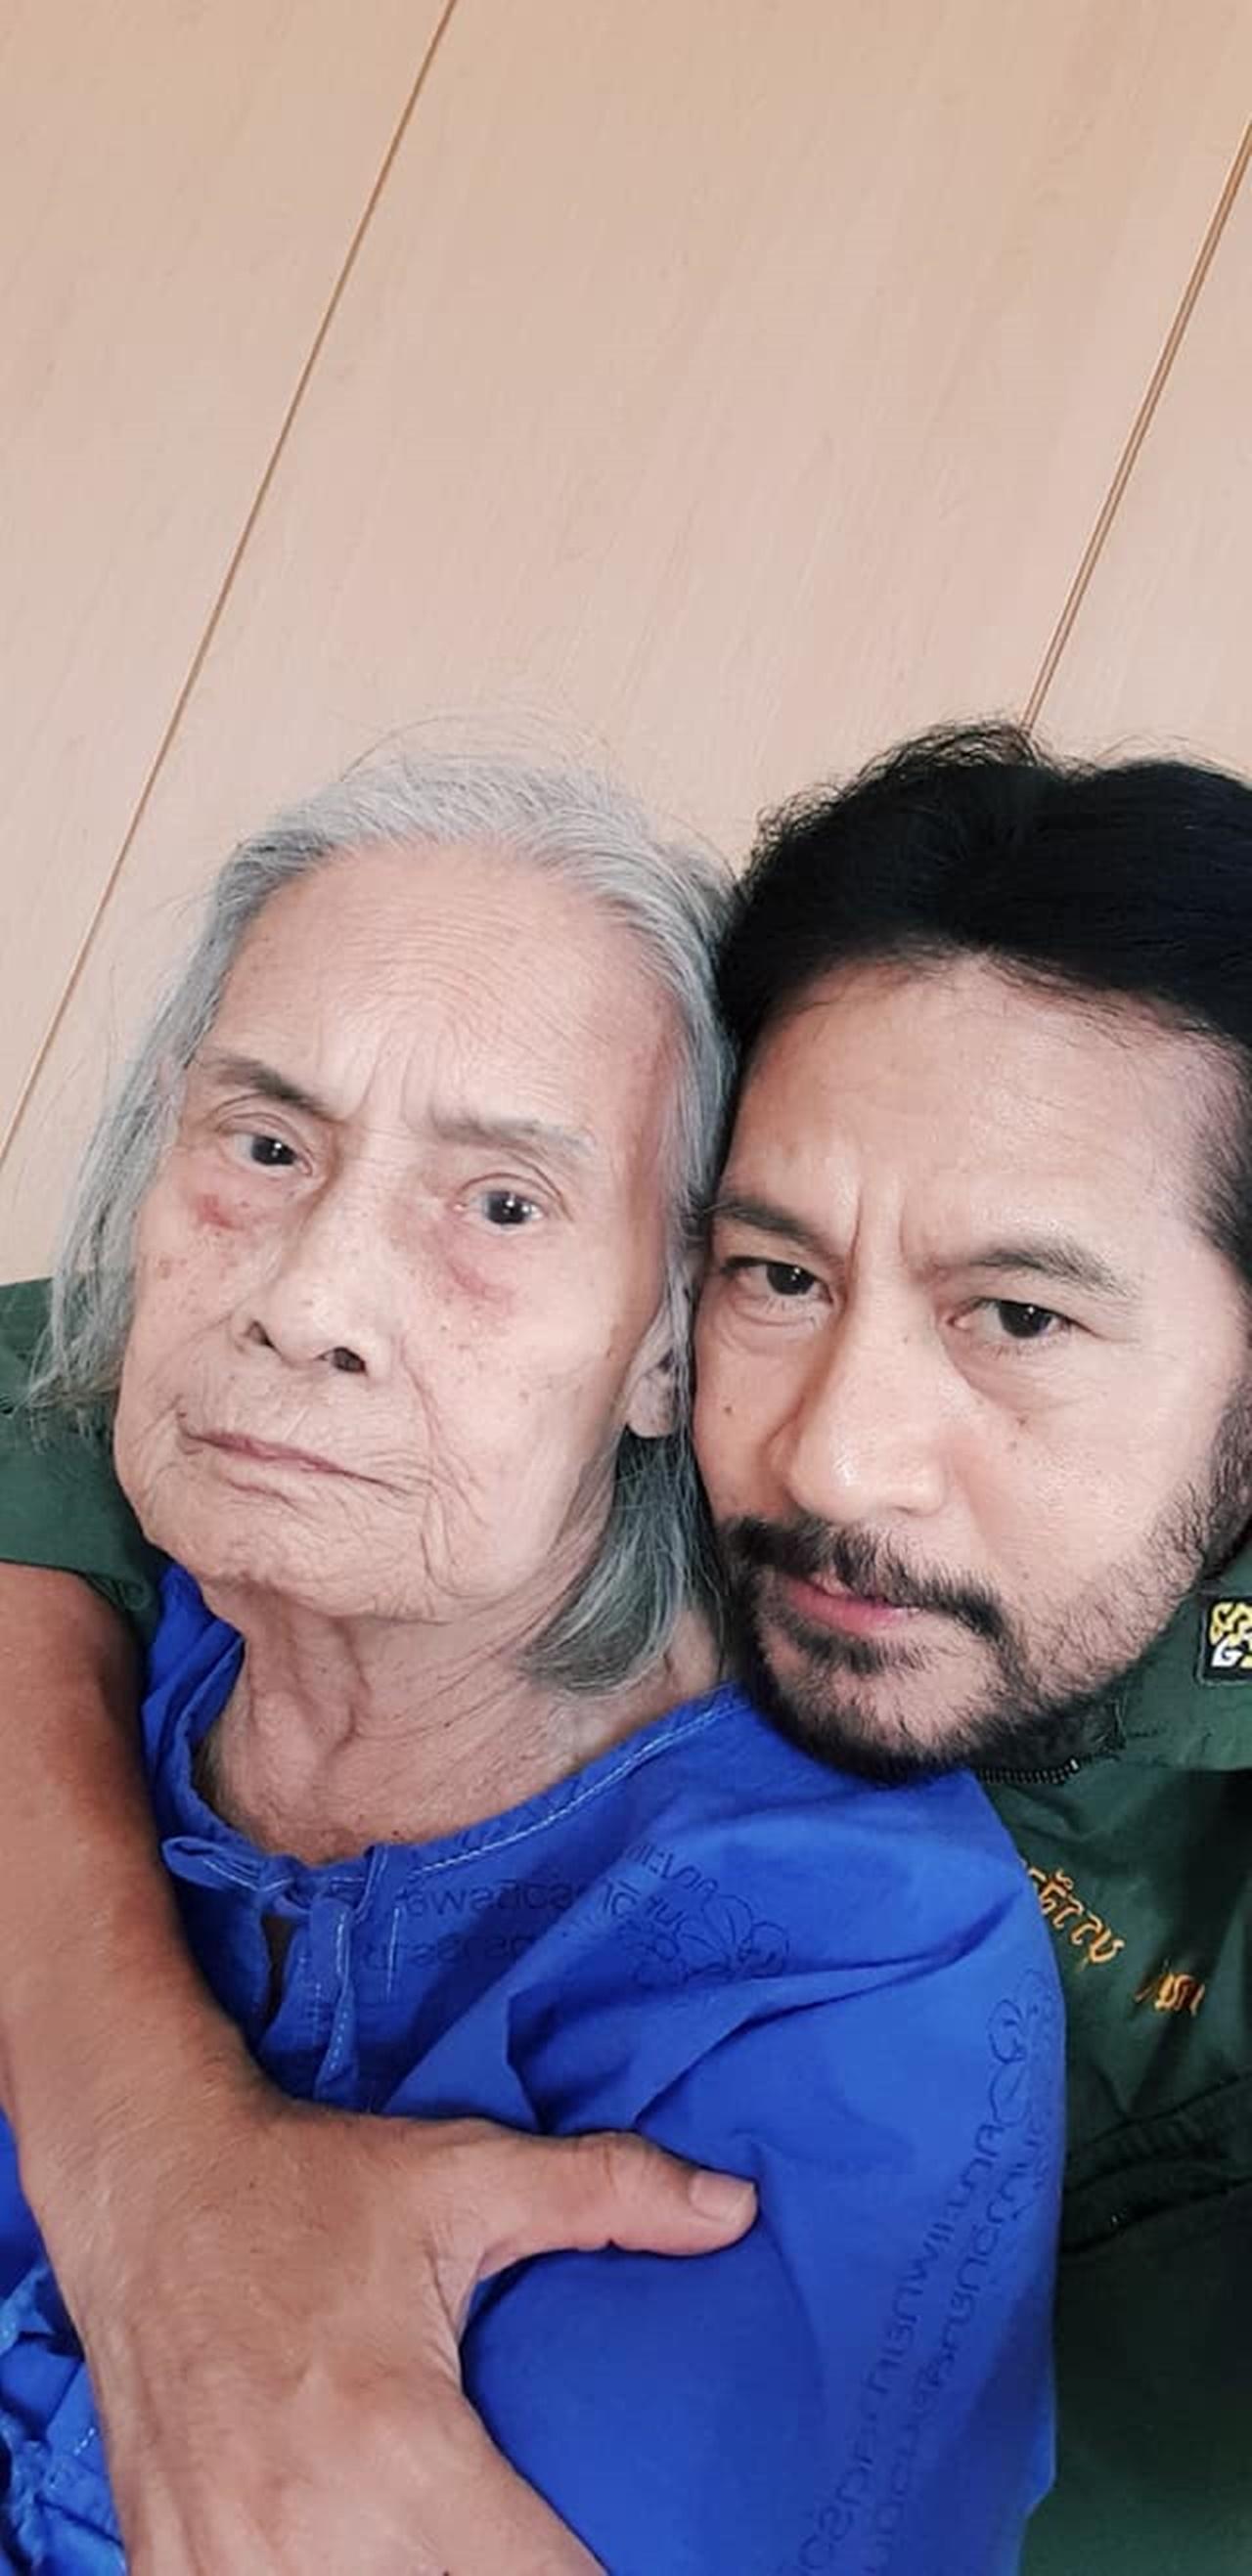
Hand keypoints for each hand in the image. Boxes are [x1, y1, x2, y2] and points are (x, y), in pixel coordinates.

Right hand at [41, 2061, 756, 2573]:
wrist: (147, 2187)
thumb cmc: (310, 2186)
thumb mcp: (463, 2176)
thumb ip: (607, 2193)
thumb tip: (736, 2208)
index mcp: (396, 2445)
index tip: (637, 2559)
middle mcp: (306, 2529)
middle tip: (541, 2544)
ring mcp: (224, 2562)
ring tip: (467, 2548)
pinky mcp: (169, 2568)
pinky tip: (360, 2558)